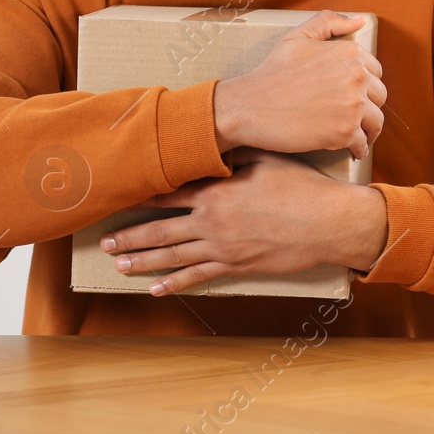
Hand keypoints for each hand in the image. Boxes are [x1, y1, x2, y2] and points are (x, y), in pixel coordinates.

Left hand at [99, 149, 388, 294]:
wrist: (329, 223)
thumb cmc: (302, 186)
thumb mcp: (266, 158)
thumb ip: (234, 154)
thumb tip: (214, 145)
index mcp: (216, 193)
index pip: (168, 194)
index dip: (140, 196)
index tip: (118, 197)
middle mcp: (212, 223)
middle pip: (160, 231)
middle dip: (130, 237)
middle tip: (104, 243)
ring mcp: (223, 249)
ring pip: (173, 257)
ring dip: (143, 261)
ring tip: (119, 265)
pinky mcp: (237, 268)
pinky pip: (198, 277)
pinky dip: (174, 283)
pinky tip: (156, 288)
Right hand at [213, 10, 385, 159]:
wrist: (251, 105)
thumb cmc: (272, 71)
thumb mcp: (297, 37)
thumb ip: (329, 23)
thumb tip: (359, 21)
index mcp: (349, 53)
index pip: (375, 71)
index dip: (365, 84)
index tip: (354, 93)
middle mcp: (356, 77)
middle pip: (379, 97)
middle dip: (368, 106)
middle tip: (354, 115)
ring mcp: (352, 106)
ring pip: (376, 122)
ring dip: (368, 130)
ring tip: (356, 134)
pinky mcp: (344, 132)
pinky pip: (362, 143)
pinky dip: (358, 149)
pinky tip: (350, 149)